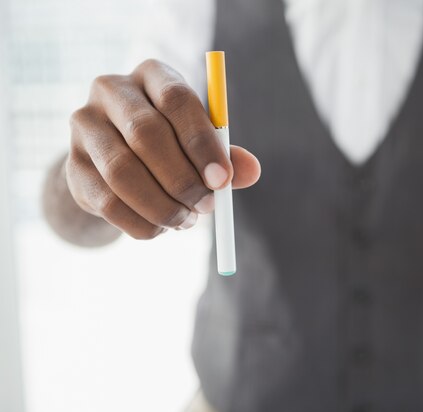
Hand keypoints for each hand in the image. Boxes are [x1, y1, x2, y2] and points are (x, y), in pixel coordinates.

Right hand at [66, 59, 260, 238]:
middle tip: (207, 206)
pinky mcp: (72, 165)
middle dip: (183, 179)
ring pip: (122, 172)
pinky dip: (141, 222)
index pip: (177, 100)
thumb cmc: (172, 144)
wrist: (117, 161)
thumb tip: (251, 171)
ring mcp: (85, 126)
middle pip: (146, 134)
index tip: (223, 180)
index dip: (202, 143)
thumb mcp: (201, 143)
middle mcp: (111, 90)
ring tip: (186, 220)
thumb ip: (225, 156)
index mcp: (153, 74)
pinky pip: (107, 202)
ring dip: (162, 205)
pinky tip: (161, 227)